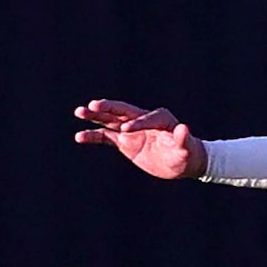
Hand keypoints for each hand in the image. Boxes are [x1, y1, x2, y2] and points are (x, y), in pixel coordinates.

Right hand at [73, 99, 205, 179]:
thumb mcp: (187, 149)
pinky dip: (93, 136)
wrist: (182, 162)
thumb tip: (184, 128)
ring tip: (79, 111)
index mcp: (160, 118)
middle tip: (93, 105)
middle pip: (123, 111)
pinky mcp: (124, 141)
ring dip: (95, 115)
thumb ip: (183, 139)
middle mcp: (143, 120)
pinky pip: (105, 137)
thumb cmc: (188, 154)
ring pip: (111, 120)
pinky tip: (79, 136)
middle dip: (108, 108)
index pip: (146, 118)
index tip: (126, 130)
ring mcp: (132, 130)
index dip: (137, 123)